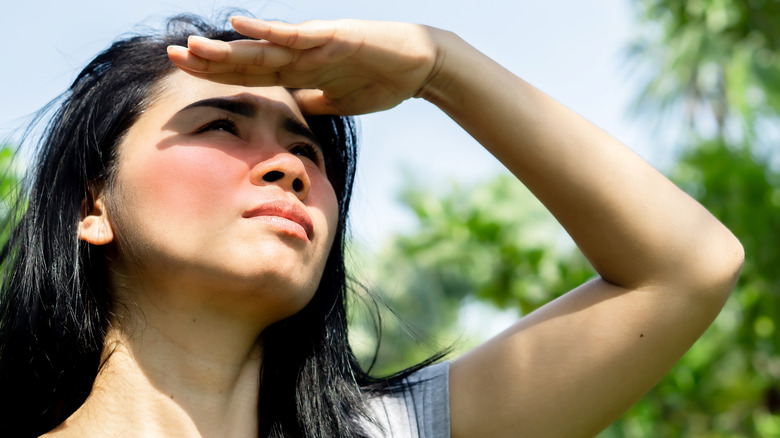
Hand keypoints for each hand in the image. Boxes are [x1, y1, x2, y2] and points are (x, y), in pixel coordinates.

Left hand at [167, 17, 441, 115]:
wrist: (419, 67)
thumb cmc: (380, 82)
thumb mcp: (335, 103)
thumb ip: (310, 103)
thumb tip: (288, 115)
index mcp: (299, 72)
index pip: (250, 75)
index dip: (217, 76)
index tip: (185, 76)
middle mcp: (300, 55)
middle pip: (247, 60)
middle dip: (209, 60)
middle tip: (170, 55)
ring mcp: (314, 44)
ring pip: (263, 48)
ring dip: (228, 49)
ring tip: (192, 46)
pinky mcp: (333, 36)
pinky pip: (297, 35)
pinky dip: (269, 32)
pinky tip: (241, 25)